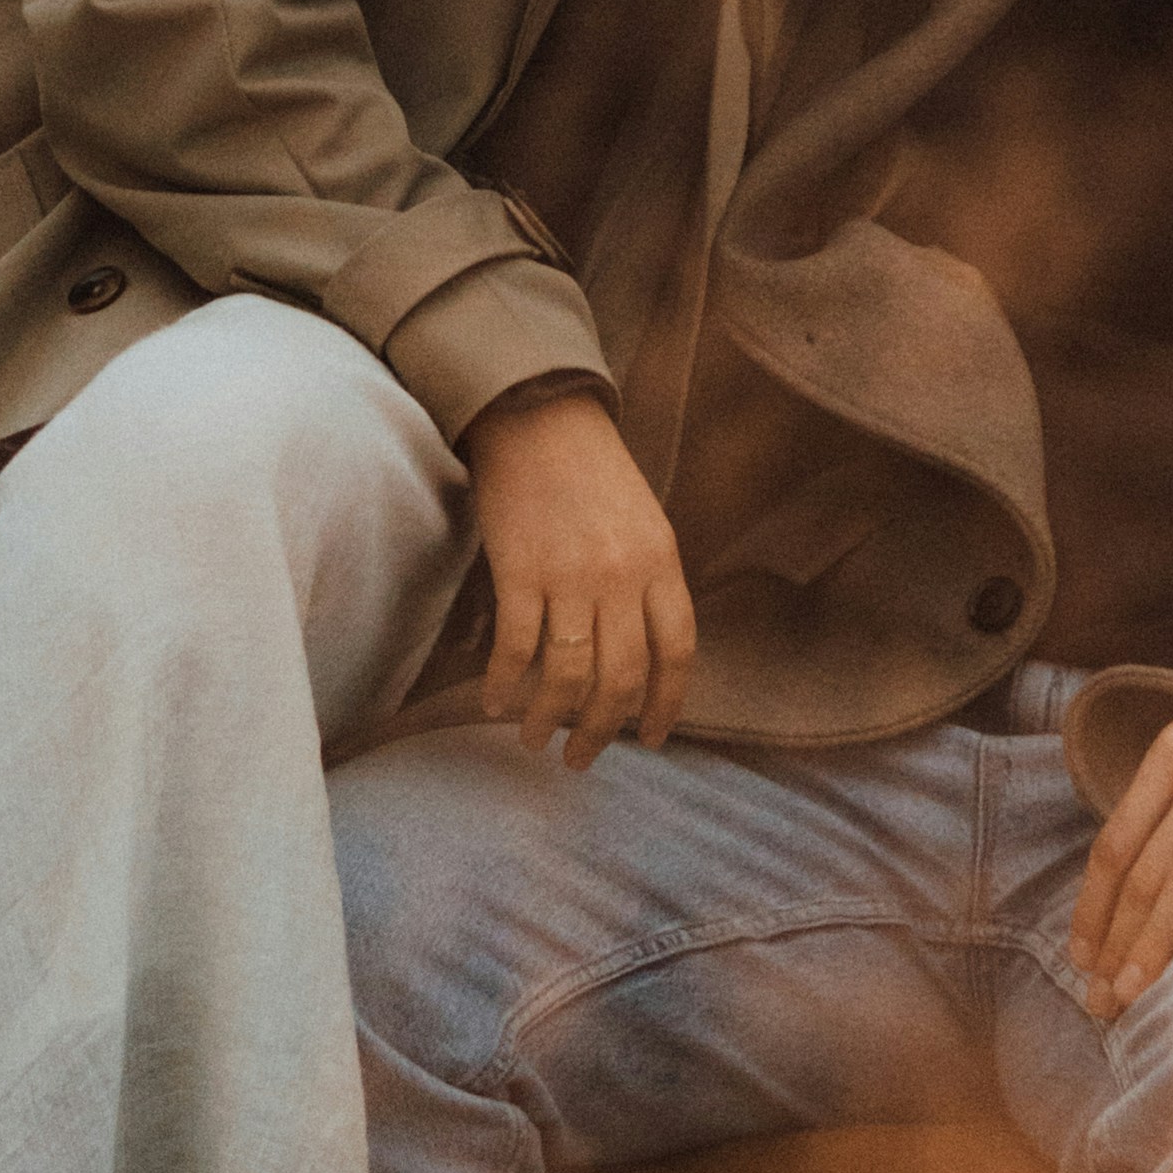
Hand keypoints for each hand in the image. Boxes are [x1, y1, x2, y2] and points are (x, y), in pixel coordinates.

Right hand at [463, 385, 695, 768]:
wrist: (539, 413)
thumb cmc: (592, 469)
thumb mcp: (643, 521)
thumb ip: (648, 583)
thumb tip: (642, 660)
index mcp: (661, 560)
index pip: (677, 651)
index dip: (667, 705)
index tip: (653, 740)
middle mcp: (622, 574)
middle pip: (623, 677)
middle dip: (603, 730)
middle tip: (582, 759)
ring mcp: (570, 574)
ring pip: (569, 674)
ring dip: (550, 718)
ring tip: (535, 740)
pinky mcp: (519, 569)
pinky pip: (516, 648)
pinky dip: (505, 684)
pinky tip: (495, 703)